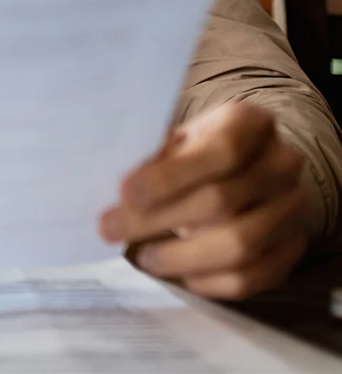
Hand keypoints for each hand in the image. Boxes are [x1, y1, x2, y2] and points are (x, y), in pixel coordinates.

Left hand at [99, 102, 313, 298]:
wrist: (247, 163)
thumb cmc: (197, 147)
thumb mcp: (178, 137)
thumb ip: (155, 158)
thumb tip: (118, 195)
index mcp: (249, 123)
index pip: (219, 151)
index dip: (170, 176)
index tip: (125, 194)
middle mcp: (280, 163)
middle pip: (221, 202)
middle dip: (158, 220)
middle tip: (112, 229)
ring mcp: (292, 207)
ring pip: (240, 245)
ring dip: (183, 257)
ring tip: (144, 257)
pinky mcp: (294, 246)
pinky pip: (255, 276)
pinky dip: (213, 282)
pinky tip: (181, 276)